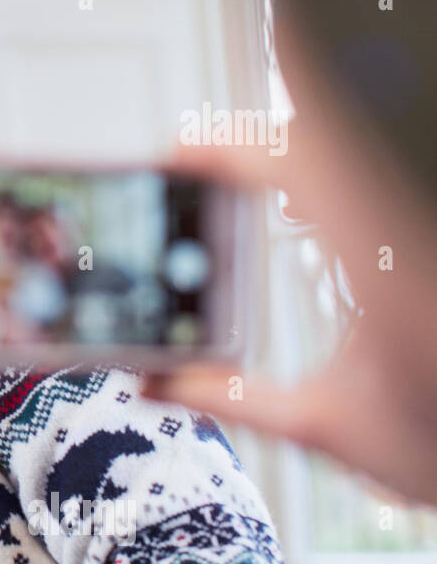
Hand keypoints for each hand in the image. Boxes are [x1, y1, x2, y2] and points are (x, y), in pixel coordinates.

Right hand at [142, 139, 436, 505]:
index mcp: (386, 279)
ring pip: (356, 149)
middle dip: (260, 136)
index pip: (302, 169)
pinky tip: (296, 212)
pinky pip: (372, 180)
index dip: (233, 149)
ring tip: (239, 181)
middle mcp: (407, 238)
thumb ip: (233, 398)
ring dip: (294, 151)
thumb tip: (153, 383)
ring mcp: (415, 232)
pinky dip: (326, 176)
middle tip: (200, 158)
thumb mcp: (325, 427)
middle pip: (329, 139)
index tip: (179, 156)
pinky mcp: (414, 244)